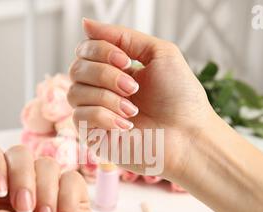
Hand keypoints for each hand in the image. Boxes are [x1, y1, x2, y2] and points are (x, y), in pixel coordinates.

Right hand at [67, 19, 216, 178]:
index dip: (100, 50)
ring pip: (74, 92)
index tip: (126, 60)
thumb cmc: (181, 98)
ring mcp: (95, 114)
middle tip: (133, 87)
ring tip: (134, 109)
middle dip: (104, 74)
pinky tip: (126, 125)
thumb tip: (86, 24)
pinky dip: (104, 116)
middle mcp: (102, 90)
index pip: (86, 50)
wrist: (188, 136)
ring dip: (107, 97)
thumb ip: (123, 36)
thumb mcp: (159, 53)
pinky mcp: (93, 137)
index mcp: (115, 70)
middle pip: (76, 68)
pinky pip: (79, 117)